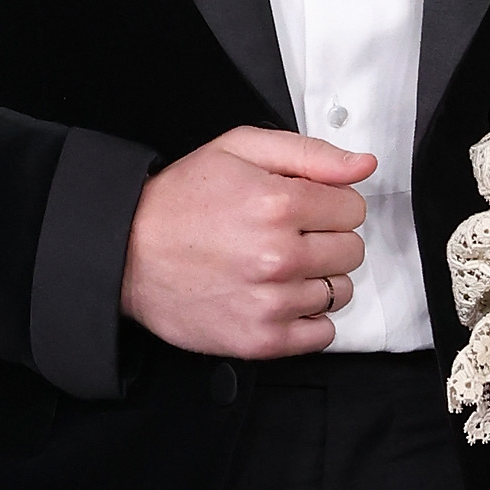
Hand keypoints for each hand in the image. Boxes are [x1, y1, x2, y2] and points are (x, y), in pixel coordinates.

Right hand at [119, 126, 377, 357]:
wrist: (126, 254)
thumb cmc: (181, 200)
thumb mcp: (240, 149)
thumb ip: (310, 154)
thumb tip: (362, 166)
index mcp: (279, 203)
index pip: (353, 209)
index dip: (331, 205)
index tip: (306, 208)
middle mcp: (280, 255)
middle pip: (351, 251)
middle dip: (326, 239)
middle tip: (290, 236)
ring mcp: (271, 302)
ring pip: (339, 291)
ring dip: (317, 279)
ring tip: (280, 267)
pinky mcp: (260, 340)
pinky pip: (321, 334)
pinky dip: (308, 318)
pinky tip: (280, 298)